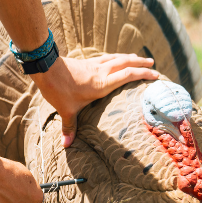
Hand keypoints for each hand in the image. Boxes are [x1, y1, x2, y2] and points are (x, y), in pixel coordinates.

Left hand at [32, 54, 158, 146]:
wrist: (46, 68)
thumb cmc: (58, 89)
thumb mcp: (66, 110)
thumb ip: (69, 127)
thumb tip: (66, 145)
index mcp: (102, 84)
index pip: (128, 75)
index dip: (143, 74)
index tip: (155, 75)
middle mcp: (101, 72)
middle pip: (126, 63)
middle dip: (140, 63)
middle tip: (152, 64)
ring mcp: (93, 65)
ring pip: (116, 58)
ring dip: (129, 57)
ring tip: (137, 58)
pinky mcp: (85, 61)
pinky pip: (105, 58)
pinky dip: (113, 57)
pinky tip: (113, 59)